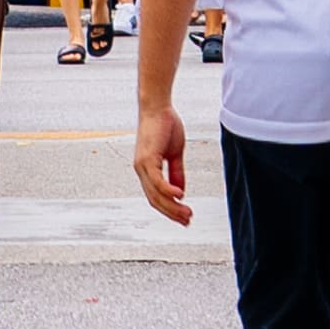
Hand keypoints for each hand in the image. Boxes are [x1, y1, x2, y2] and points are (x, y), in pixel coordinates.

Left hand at [131, 89, 193, 227]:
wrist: (157, 106)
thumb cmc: (164, 125)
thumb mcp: (174, 153)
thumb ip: (176, 172)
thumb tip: (180, 192)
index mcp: (147, 170)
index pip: (156, 197)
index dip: (169, 209)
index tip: (184, 218)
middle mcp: (141, 170)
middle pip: (155, 200)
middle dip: (172, 213)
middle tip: (188, 221)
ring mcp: (142, 165)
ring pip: (156, 194)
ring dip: (172, 206)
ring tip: (187, 214)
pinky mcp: (146, 159)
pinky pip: (157, 181)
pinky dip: (169, 191)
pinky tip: (180, 197)